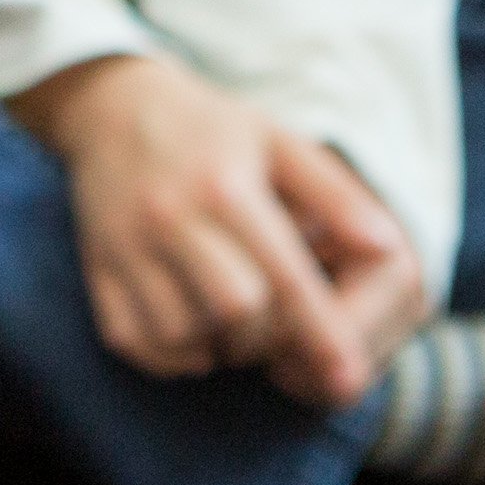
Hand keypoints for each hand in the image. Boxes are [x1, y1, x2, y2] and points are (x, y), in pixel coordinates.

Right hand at [14, 55, 428, 402]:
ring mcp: (126, 246)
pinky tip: (195, 329)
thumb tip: (388, 248)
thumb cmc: (212, 130)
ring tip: (236, 320)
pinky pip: (136, 342)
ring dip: (221, 345)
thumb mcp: (279, 143)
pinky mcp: (97, 270)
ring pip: (185, 334)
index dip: (321, 331)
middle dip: (270, 334)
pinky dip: (173, 354)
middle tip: (280, 323)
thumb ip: (336, 196)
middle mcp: (170, 217)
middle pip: (237, 311)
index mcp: (225, 185)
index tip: (348, 375)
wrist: (112, 108)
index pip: (283, 276)